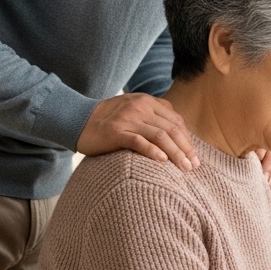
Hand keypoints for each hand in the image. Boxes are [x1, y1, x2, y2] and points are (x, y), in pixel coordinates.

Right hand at [77, 94, 196, 170]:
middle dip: (186, 148)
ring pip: (160, 136)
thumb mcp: (134, 109)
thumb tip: (178, 133)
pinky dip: (152, 151)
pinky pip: (139, 141)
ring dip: (175, 153)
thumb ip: (154, 116)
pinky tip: (162, 161)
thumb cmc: (109, 120)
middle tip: (193, 165)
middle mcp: (141, 108)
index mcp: (148, 102)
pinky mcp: (116, 132)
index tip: (194, 156)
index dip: (187, 139)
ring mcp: (128, 119)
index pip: (176, 121)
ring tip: (184, 167)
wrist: (77, 119)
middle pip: (172, 129)